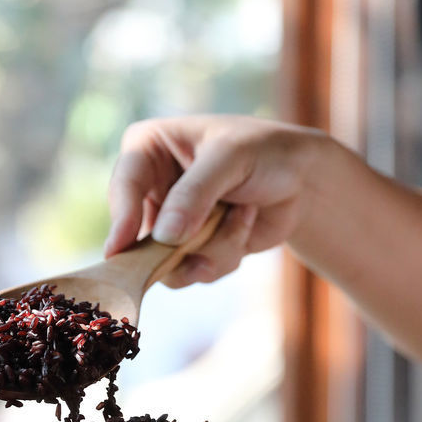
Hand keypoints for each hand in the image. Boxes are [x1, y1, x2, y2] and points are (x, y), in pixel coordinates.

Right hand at [104, 115, 325, 287]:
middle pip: (135, 236)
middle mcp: (151, 188)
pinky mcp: (189, 250)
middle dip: (174, 245)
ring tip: (241, 216)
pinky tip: (244, 224)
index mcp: (148, 149)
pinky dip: (225, 255)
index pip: (124, 186)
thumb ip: (195, 194)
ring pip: (166, 262)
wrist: (302, 180)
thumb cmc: (264, 151)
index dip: (122, 219)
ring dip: (210, 248)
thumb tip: (164, 237)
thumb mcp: (230, 159)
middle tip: (194, 246)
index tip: (120, 249)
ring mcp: (169, 223)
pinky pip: (192, 272)